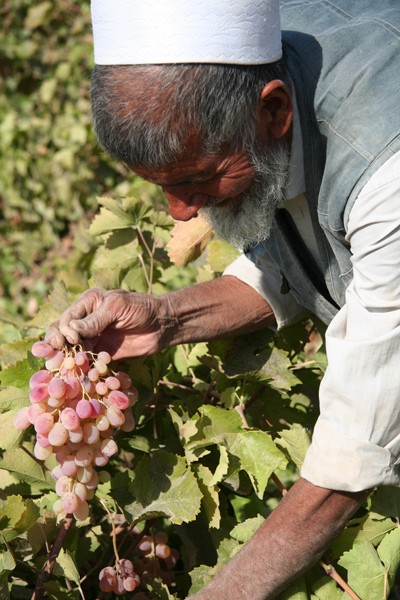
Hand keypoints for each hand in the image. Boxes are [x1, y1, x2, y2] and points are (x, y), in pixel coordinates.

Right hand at [44, 288, 169, 359]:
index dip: (64, 330)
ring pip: (72, 350)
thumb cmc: (141, 308)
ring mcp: (93, 338)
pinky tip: (83, 373)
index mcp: (88, 303)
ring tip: (70, 366)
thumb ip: (95, 320)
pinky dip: (83, 368)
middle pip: (62, 334)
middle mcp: (86, 321)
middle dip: (59, 344)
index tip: (71, 340)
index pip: (66, 318)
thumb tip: (70, 330)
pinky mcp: (102, 354)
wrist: (162, 325)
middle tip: (61, 354)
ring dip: (69, 358)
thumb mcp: (117, 308)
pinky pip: (87, 362)